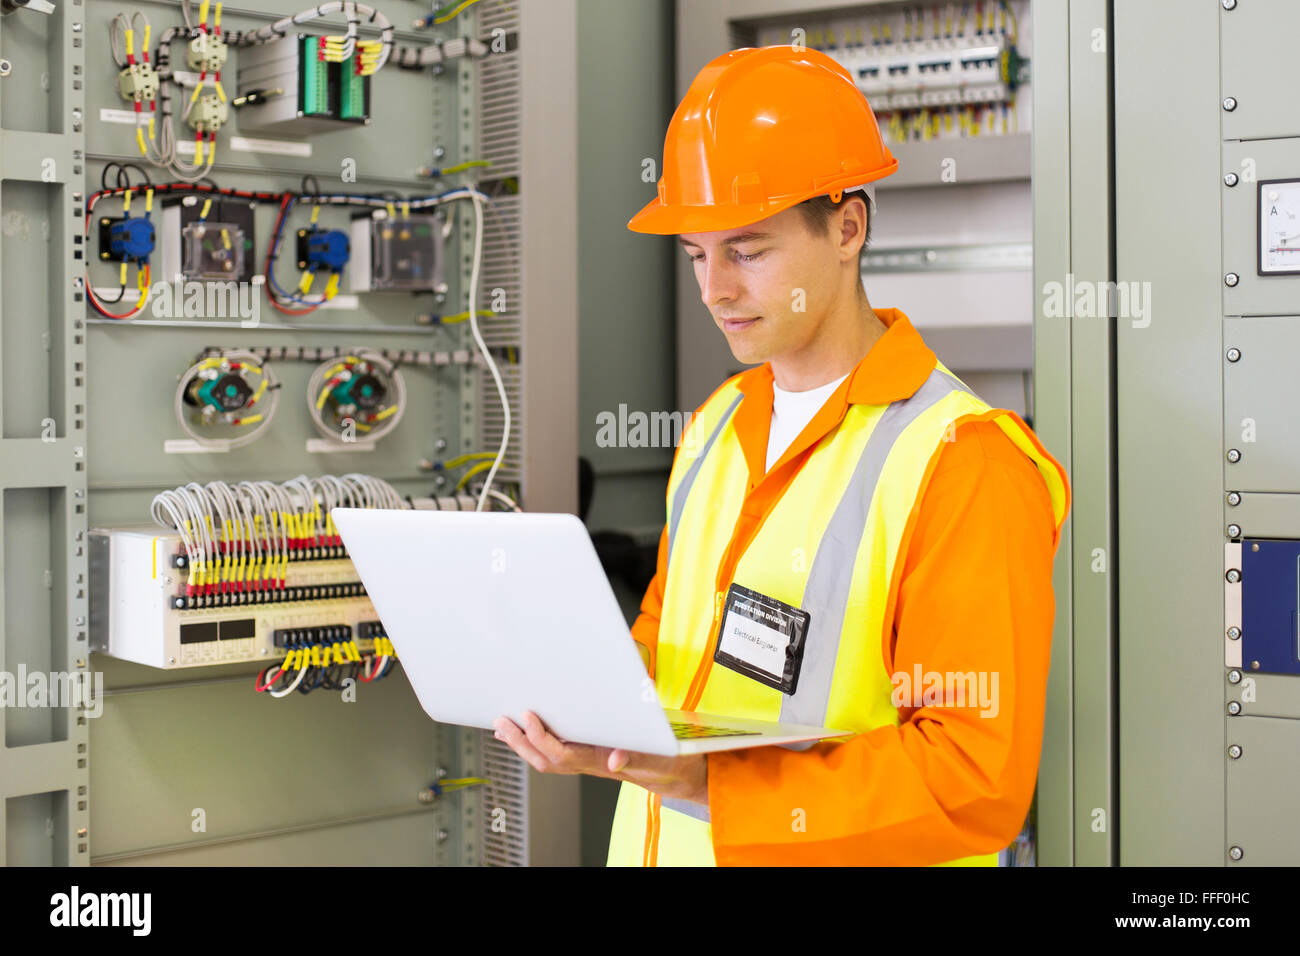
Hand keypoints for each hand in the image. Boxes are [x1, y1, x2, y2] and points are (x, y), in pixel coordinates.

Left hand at [493, 711, 707, 805]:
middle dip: (522, 742)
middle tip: (502, 722)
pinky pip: (554, 752)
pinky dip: (534, 742)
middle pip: (547, 759)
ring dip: (523, 744)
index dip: (542, 737)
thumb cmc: (666, 760)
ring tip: (503, 726)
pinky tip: (523, 731)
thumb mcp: (658, 758)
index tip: (529, 717)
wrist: (674, 771)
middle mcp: (589, 762)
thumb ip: (636, 756)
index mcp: (602, 760)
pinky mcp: (587, 754)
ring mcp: (586, 760)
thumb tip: (614, 761)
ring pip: (547, 758)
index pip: (564, 753)